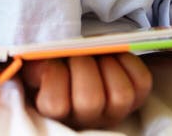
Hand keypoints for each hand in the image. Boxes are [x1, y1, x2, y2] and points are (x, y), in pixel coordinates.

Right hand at [21, 53, 151, 128]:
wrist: (71, 61)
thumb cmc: (49, 63)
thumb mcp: (32, 62)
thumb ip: (31, 60)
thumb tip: (35, 53)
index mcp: (54, 112)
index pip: (55, 104)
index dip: (53, 75)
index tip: (51, 60)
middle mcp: (86, 119)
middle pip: (90, 100)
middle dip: (82, 65)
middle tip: (75, 51)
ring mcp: (113, 111)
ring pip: (120, 95)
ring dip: (108, 64)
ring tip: (97, 52)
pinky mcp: (135, 98)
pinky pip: (141, 81)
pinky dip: (129, 61)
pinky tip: (114, 54)